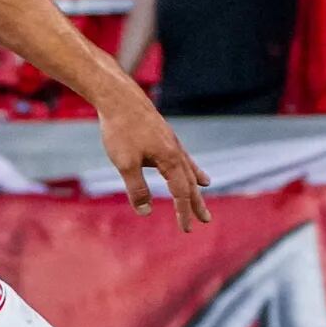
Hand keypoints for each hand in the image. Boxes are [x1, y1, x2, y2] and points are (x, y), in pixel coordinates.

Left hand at [97, 86, 209, 228]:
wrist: (119, 97)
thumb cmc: (120, 130)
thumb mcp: (125, 163)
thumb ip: (136, 189)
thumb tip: (145, 212)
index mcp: (169, 160)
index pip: (181, 193)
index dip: (184, 212)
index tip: (187, 229)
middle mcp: (175, 151)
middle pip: (190, 182)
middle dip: (196, 203)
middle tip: (206, 220)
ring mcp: (170, 141)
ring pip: (187, 166)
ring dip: (195, 182)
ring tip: (205, 189)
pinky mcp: (162, 134)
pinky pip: (179, 154)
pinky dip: (186, 163)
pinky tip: (184, 163)